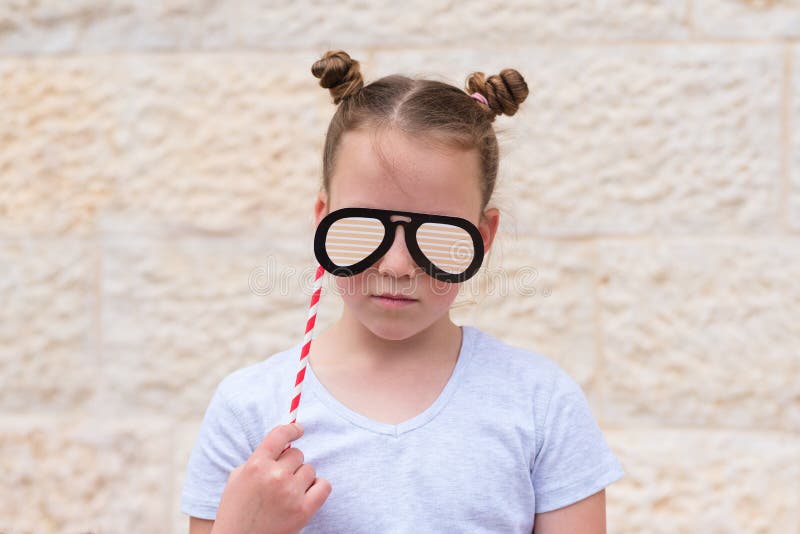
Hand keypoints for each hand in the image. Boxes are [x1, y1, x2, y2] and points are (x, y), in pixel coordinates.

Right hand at [211, 423, 331, 533]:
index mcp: (255, 466)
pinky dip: (318, 487)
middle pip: (297, 454)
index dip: (291, 429)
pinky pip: (324, 485)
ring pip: (310, 469)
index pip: (279, 435)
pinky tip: (305, 494)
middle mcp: (274, 476)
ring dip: (302, 478)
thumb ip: (258, 459)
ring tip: (287, 493)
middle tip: (280, 480)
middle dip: (290, 464)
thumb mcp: (237, 479)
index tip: (298, 429)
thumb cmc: (236, 511)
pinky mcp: (303, 510)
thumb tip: (284, 444)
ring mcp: (290, 493)